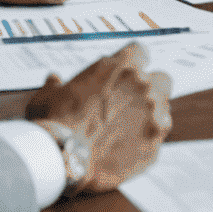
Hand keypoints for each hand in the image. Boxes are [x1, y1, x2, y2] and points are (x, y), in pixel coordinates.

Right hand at [26, 42, 171, 191]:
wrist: (61, 159)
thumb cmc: (54, 122)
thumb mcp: (47, 95)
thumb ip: (56, 84)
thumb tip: (53, 79)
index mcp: (122, 66)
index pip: (141, 51)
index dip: (132, 63)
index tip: (123, 75)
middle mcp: (144, 86)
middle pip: (161, 78)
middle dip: (151, 88)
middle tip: (131, 103)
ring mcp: (153, 116)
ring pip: (164, 108)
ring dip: (151, 115)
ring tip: (129, 129)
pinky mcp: (154, 145)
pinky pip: (156, 139)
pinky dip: (145, 143)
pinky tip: (126, 150)